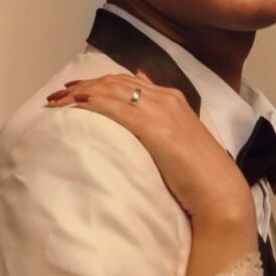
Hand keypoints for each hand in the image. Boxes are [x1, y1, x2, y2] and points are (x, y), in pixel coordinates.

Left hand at [47, 74, 254, 225]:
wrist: (219, 192)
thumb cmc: (200, 175)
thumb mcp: (179, 141)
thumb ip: (160, 124)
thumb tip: (141, 118)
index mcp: (172, 98)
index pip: (127, 82)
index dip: (98, 83)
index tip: (74, 90)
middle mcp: (165, 98)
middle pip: (115, 82)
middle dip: (83, 85)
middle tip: (56, 95)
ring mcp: (161, 110)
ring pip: (111, 90)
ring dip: (80, 92)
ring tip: (56, 101)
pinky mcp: (154, 127)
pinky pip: (116, 108)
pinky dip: (93, 102)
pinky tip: (75, 105)